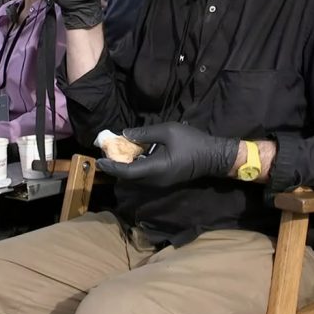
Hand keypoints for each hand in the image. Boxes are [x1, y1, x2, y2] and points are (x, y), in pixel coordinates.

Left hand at [97, 122, 238, 186]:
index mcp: (156, 169)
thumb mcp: (168, 131)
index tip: (100, 160)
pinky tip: (133, 155)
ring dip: (124, 167)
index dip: (112, 167)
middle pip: (129, 177)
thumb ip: (146, 132)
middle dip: (115, 166)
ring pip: (136, 178)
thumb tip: (126, 134)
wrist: (213, 157)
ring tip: (116, 152)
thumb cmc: (192, 142)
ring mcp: (160, 182)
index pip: (127, 172)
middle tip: (105, 153)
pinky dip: (135, 167)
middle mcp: (155, 180)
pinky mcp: (164, 180)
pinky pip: (144, 176)